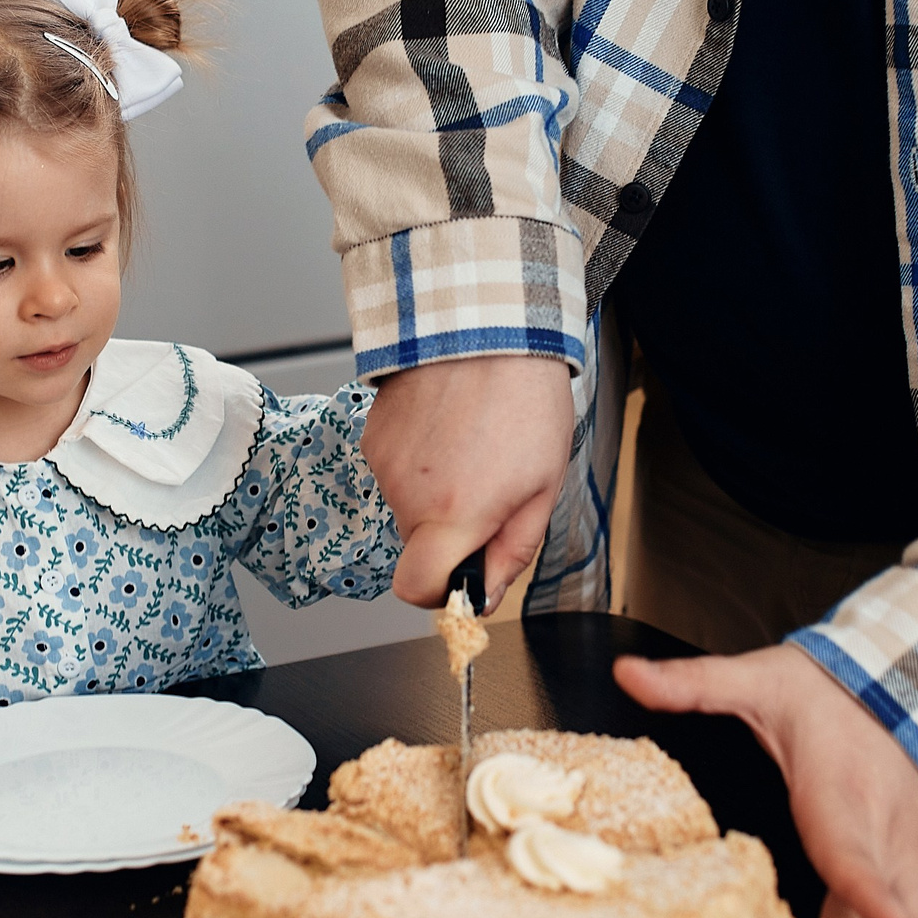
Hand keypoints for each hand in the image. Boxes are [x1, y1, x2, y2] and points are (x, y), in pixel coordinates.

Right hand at [362, 355, 573, 605]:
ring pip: (408, 505)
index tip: (465, 576)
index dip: (441, 592)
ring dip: (437, 490)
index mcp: (454, 516)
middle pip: (420, 543)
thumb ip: (513, 551)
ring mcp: (384, 464)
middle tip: (491, 485)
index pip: (417, 590)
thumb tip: (486, 594)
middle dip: (452, 529)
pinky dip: (420, 460)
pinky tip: (450, 426)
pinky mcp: (373, 435)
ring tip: (474, 444)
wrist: (484, 324)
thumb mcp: (544, 486)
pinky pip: (396, 470)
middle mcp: (408, 495)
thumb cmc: (524, 398)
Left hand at [615, 643, 917, 917]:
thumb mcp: (755, 676)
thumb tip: (627, 672)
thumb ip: (693, 682)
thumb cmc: (824, 688)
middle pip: (877, 913)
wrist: (906, 674)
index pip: (851, 851)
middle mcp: (882, 835)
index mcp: (837, 799)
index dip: (869, 890)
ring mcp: (912, 852)